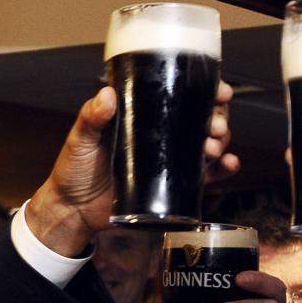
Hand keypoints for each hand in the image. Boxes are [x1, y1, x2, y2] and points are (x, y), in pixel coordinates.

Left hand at [25, 82, 239, 256]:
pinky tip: (229, 165)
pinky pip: (203, 177)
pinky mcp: (170, 187)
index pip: (177, 96)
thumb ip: (91, 119)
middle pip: (199, 118)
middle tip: (215, 125)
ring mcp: (166, 161)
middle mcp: (158, 136)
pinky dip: (222, 170)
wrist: (72, 211)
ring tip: (214, 146)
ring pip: (206, 144)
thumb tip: (107, 95)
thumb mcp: (80, 140)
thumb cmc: (73, 172)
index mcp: (141, 118)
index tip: (219, 91)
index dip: (203, 90)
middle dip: (217, 118)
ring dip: (221, 141)